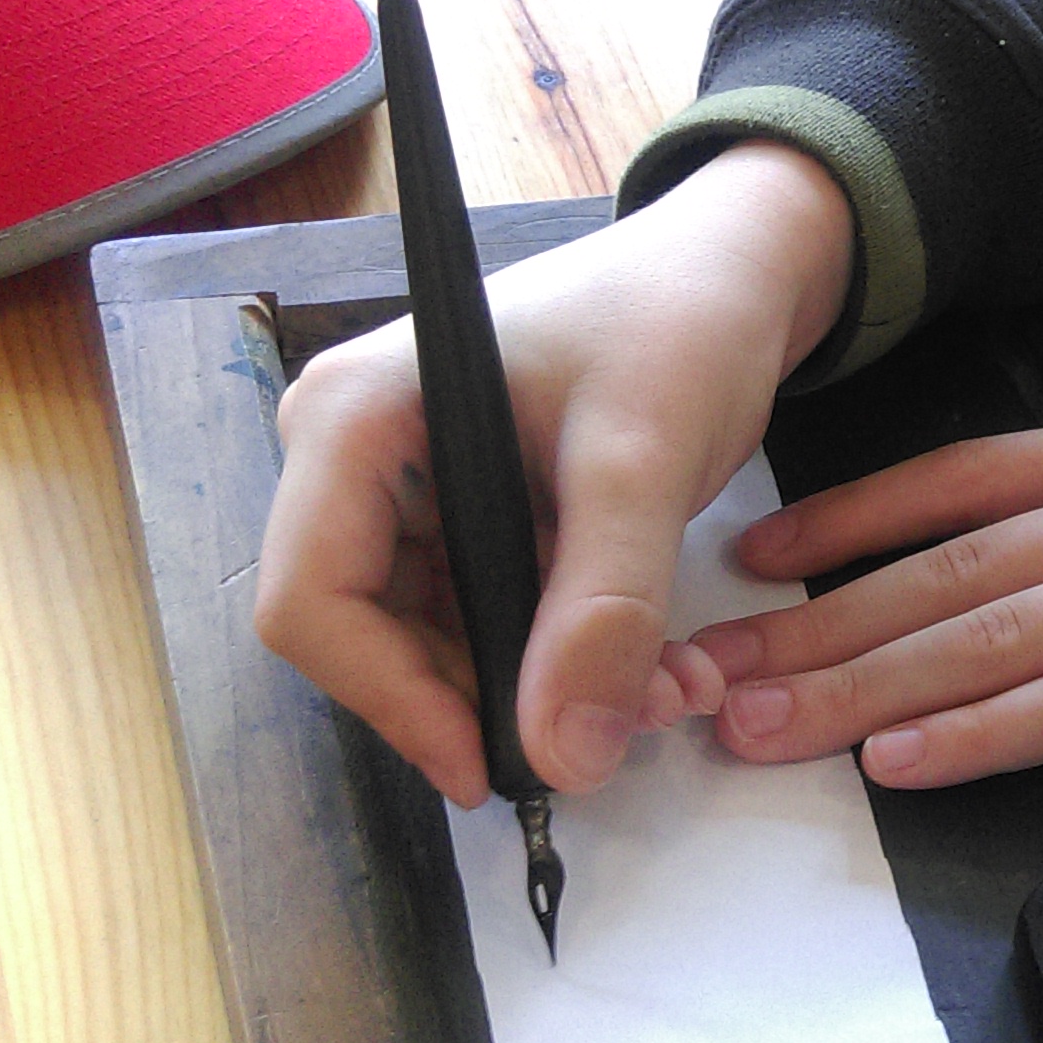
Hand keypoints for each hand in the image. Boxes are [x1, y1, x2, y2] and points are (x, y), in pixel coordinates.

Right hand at [255, 141, 856, 807]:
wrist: (731, 274)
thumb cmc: (674, 319)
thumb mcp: (643, 458)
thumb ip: (604, 608)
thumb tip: (562, 759)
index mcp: (353, 418)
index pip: (311, 601)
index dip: (388, 700)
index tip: (491, 768)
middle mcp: (356, 463)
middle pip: (370, 637)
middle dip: (492, 701)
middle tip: (616, 733)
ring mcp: (410, 496)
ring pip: (440, 646)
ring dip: (544, 693)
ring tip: (664, 692)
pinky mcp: (469, 525)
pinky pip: (492, 626)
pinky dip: (566, 663)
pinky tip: (655, 669)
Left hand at [676, 307, 1042, 786]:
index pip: (964, 477)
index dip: (850, 520)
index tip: (756, 563)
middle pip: (947, 573)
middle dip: (813, 630)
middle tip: (703, 675)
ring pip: (989, 644)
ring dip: (860, 694)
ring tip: (761, 730)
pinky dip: (980, 737)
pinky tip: (900, 763)